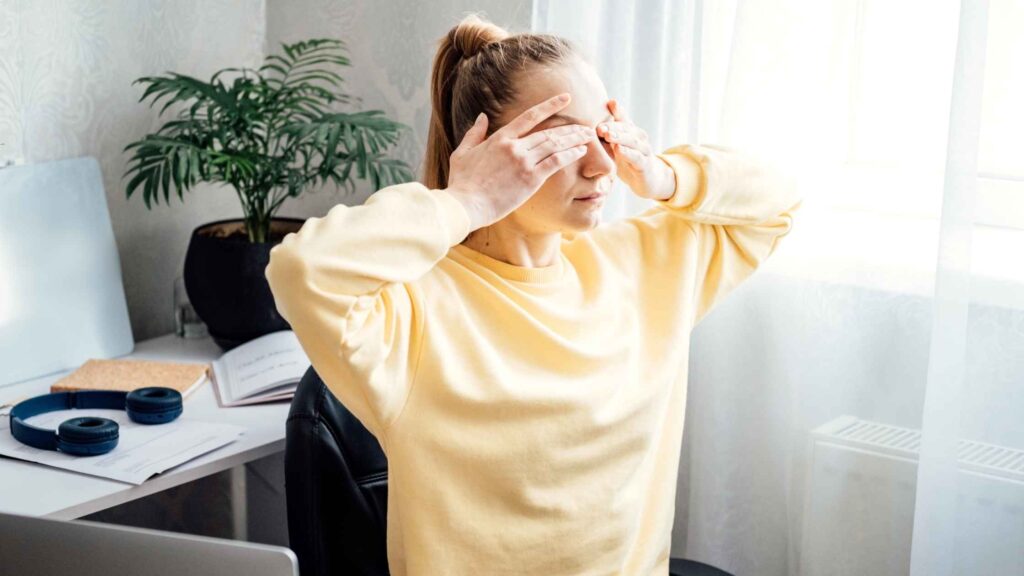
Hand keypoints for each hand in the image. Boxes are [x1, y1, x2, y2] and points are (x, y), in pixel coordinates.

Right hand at [444, 93, 593, 230]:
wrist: (466, 204)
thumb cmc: (462, 183)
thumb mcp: (462, 153)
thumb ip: (474, 133)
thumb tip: (481, 117)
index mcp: (500, 138)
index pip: (530, 116)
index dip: (550, 106)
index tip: (565, 98)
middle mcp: (515, 146)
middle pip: (548, 132)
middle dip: (569, 128)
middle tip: (586, 126)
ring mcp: (523, 162)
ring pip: (555, 145)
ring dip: (574, 139)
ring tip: (589, 136)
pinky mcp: (530, 179)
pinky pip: (555, 162)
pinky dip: (570, 155)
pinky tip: (581, 151)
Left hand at [597, 100, 675, 200]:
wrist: (648, 178)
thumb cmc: (629, 158)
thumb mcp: (619, 143)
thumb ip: (611, 129)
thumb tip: (602, 109)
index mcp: (632, 130)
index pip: (623, 119)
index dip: (615, 112)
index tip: (606, 106)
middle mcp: (640, 137)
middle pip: (626, 129)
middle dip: (612, 127)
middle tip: (599, 127)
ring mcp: (644, 151)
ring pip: (632, 141)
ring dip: (620, 137)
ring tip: (608, 135)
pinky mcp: (645, 165)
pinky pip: (636, 157)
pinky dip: (628, 153)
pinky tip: (619, 149)